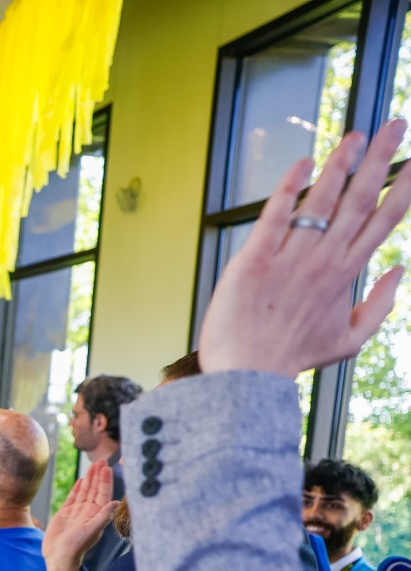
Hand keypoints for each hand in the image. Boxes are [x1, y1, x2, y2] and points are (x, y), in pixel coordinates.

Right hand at [42, 460, 118, 570]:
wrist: (59, 556)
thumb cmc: (75, 547)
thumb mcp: (91, 530)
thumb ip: (104, 516)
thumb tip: (118, 502)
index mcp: (96, 514)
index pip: (103, 493)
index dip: (105, 480)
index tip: (107, 467)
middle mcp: (88, 511)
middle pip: (95, 489)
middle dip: (99, 475)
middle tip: (102, 460)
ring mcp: (77, 512)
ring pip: (85, 491)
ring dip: (89, 478)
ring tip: (92, 465)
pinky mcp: (66, 513)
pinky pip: (73, 497)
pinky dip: (77, 488)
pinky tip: (81, 480)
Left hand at [200, 120, 410, 377]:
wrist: (246, 375)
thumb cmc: (292, 357)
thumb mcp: (349, 340)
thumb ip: (379, 306)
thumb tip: (400, 271)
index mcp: (346, 274)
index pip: (383, 221)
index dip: (403, 188)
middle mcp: (323, 261)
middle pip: (359, 200)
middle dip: (381, 160)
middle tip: (397, 125)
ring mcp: (290, 258)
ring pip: (320, 202)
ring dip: (340, 164)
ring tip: (356, 135)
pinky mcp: (254, 259)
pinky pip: (275, 216)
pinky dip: (289, 189)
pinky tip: (304, 163)